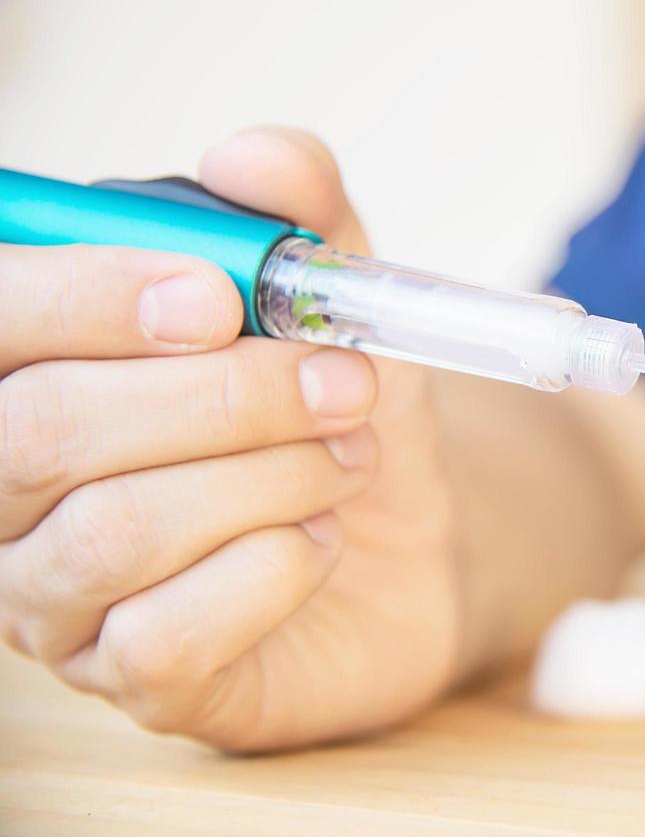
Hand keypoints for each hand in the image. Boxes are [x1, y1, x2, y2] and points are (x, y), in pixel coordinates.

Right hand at [0, 130, 462, 749]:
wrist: (412, 530)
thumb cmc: (336, 405)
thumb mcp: (333, 298)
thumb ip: (296, 217)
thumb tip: (253, 157)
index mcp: (33, 371)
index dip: (81, 299)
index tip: (216, 296)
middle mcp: (12, 491)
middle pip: (41, 435)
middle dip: (220, 396)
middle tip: (340, 379)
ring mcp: (59, 598)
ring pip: (112, 533)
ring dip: (266, 475)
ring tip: (349, 454)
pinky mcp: (137, 679)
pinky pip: (167, 636)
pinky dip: (272, 569)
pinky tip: (321, 538)